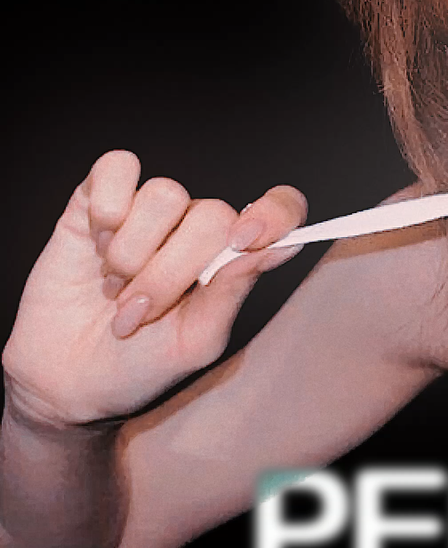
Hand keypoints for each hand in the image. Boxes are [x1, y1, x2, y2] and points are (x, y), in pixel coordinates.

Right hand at [2, 151, 304, 429]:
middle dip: (169, 274)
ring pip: (164, 194)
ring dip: (132, 253)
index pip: (280, 209)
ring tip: (114, 287)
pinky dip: (108, 203)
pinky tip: (96, 241)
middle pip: (211, 215)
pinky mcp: (98, 199)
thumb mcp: (193, 342)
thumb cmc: (139, 364)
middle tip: (137, 313)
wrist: (66, 381)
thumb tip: (282, 247)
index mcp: (231, 255)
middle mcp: (196, 225)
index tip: (246, 240)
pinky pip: (117, 166)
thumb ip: (232, 291)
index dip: (275, 213)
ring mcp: (148, 210)